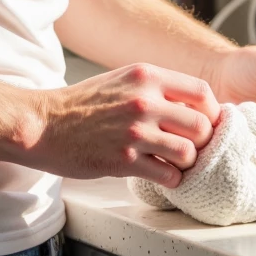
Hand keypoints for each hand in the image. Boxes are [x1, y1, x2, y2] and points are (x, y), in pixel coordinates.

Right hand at [28, 63, 219, 187]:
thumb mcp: (122, 80)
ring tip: (177, 163)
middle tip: (195, 148)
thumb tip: (191, 106)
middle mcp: (144, 101)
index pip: (201, 92)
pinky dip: (171, 179)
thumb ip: (155, 87)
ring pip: (189, 153)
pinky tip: (162, 174)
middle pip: (202, 125)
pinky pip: (168, 175)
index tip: (207, 122)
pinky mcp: (124, 160)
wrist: (44, 124)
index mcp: (146, 76)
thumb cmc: (82, 104)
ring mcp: (135, 132)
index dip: (212, 111)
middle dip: (204, 141)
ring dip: (188, 162)